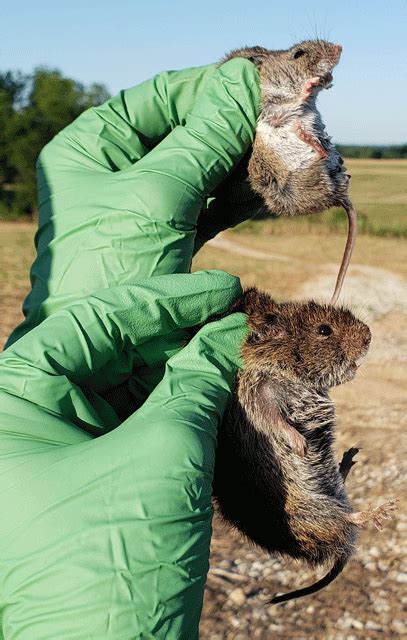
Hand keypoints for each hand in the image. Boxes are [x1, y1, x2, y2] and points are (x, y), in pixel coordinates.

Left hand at [0, 271, 247, 637]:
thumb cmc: (116, 562)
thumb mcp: (165, 453)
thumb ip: (194, 380)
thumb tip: (223, 331)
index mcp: (15, 401)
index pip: (93, 322)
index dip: (165, 300)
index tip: (222, 288)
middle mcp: (25, 418)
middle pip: (106, 348)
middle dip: (171, 332)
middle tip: (231, 316)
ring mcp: (54, 448)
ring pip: (120, 383)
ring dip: (175, 366)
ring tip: (227, 348)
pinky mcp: (84, 473)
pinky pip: (127, 419)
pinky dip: (170, 402)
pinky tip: (208, 387)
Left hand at [7, 58, 260, 347]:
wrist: (107, 359)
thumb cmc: (111, 270)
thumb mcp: (157, 197)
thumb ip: (202, 140)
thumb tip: (241, 85)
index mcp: (91, 148)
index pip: (157, 98)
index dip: (209, 89)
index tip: (259, 85)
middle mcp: (114, 172)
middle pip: (183, 133)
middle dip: (232, 130)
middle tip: (281, 123)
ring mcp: (143, 207)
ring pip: (201, 171)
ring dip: (241, 164)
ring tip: (283, 155)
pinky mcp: (168, 239)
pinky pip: (208, 206)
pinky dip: (238, 198)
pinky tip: (269, 190)